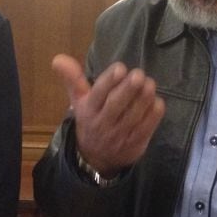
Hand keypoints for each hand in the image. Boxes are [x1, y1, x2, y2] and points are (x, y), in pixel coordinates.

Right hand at [52, 54, 164, 177]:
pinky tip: (157, 102)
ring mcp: (120, 135)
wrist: (96, 158)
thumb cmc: (90, 119)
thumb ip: (72, 78)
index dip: (109, 81)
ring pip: (133, 116)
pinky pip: (146, 129)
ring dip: (143, 99)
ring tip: (150, 84)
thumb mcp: (78, 100)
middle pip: (116, 105)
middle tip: (139, 74)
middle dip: (128, 89)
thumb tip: (58, 58)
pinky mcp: (135, 144)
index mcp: (89, 109)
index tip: (120, 68)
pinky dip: (153, 115)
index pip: (98, 94)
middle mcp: (103, 122)